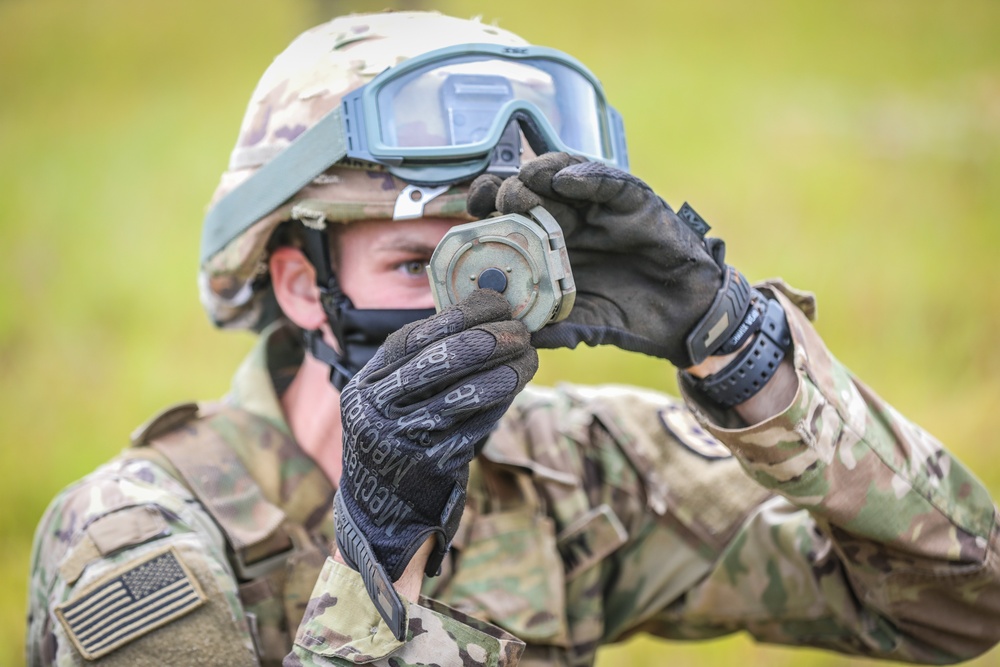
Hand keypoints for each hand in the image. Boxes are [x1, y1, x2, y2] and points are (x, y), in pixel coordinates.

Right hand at [333, 289, 536, 637]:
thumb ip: (426, 362)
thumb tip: (487, 315)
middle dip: (491, 337)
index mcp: (366, 383)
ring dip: (507, 370)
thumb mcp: (391, 399)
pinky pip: (477, 426)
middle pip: (444, 358)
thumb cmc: (397, 440)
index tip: (498, 303)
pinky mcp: (431, 467)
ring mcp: (402, 440)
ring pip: (466, 393)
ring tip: (528, 357)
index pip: (419, 336)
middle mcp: (377, 409)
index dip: (463, 314)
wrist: (379, 512)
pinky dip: (502, 404)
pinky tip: (516, 388)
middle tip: (521, 331)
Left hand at [468, 153, 748, 368]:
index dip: (489, 209)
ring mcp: (602, 207)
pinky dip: (586, 176)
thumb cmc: (629, 314)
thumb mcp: (582, 323)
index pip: (512, 215)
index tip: (470, 214)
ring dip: (540, 174)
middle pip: (532, 189)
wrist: (683, 317)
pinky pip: (609, 181)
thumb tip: (515, 339)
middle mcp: (572, 218)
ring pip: (566, 175)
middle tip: (494, 200)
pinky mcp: (635, 200)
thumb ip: (552, 327)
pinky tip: (563, 179)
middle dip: (508, 190)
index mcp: (552, 242)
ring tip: (524, 180)